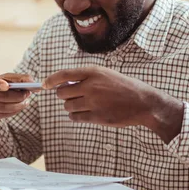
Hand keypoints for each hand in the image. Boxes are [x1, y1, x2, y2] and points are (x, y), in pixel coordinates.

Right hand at [0, 69, 37, 125]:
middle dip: (16, 95)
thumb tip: (32, 82)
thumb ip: (18, 78)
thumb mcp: (3, 78)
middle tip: (28, 93)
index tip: (7, 86)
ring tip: (25, 101)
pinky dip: (13, 111)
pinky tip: (19, 107)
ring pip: (2, 107)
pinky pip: (1, 115)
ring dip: (17, 105)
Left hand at [43, 66, 183, 141]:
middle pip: (62, 93)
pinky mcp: (97, 117)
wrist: (144, 103)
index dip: (51, 80)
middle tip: (72, 96)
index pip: (63, 74)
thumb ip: (85, 77)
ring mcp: (94, 102)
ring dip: (71, 106)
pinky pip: (75, 117)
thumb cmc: (123, 87)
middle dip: (63, 95)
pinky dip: (76, 116)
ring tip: (83, 104)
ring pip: (67, 106)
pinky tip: (85, 113)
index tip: (44, 85)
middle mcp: (91, 86)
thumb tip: (63, 83)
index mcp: (93, 72)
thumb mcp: (105, 74)